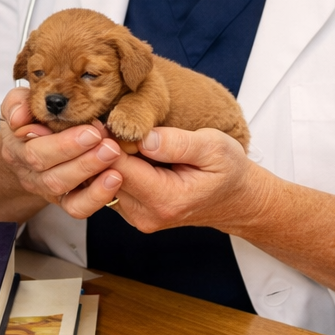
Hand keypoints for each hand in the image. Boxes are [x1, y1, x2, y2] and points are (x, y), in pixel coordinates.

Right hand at [0, 88, 123, 218]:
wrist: (31, 142)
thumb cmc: (32, 115)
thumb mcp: (20, 102)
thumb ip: (17, 103)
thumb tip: (18, 118)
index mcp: (16, 146)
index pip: (35, 151)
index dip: (63, 145)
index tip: (91, 132)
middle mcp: (28, 171)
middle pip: (51, 174)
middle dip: (83, 160)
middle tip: (109, 145)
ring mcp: (45, 188)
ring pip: (63, 190)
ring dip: (91, 173)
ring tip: (113, 156)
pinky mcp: (63, 200)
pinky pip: (76, 207)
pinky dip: (96, 197)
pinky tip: (114, 179)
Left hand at [104, 126, 271, 233]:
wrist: (236, 200)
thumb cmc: (229, 171)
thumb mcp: (214, 147)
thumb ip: (178, 143)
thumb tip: (143, 138)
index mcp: (165, 199)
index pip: (118, 168)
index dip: (106, 142)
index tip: (101, 118)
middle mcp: (145, 214)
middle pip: (103, 178)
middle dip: (98, 150)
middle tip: (97, 120)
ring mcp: (137, 216)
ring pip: (101, 183)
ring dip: (101, 158)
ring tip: (108, 132)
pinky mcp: (133, 211)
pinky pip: (109, 186)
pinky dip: (109, 166)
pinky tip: (119, 148)